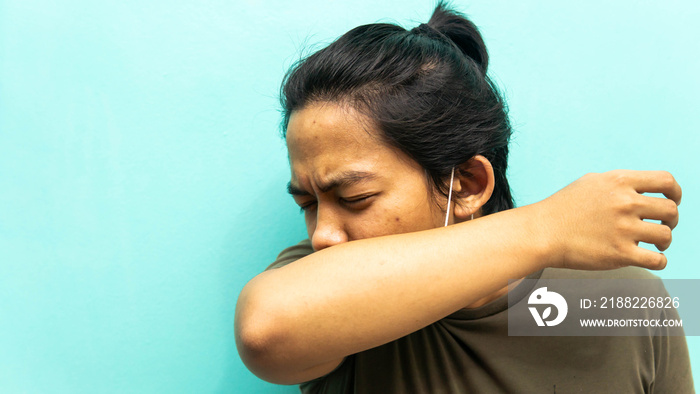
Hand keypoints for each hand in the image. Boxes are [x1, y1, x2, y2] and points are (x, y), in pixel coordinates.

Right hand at [536, 170, 680, 270]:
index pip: (666, 181)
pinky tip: (652, 259)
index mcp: (619, 182)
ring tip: (655, 245)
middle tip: (661, 226)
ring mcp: (623, 229)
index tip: (672, 201)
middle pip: (670, 210)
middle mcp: (624, 203)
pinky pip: (657, 260)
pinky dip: (660, 261)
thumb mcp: (591, 182)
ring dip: (664, 241)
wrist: (542, 232)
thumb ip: (619, 183)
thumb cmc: (563, 208)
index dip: (676, 192)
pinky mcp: (619, 254)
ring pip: (666, 235)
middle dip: (671, 220)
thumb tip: (644, 187)